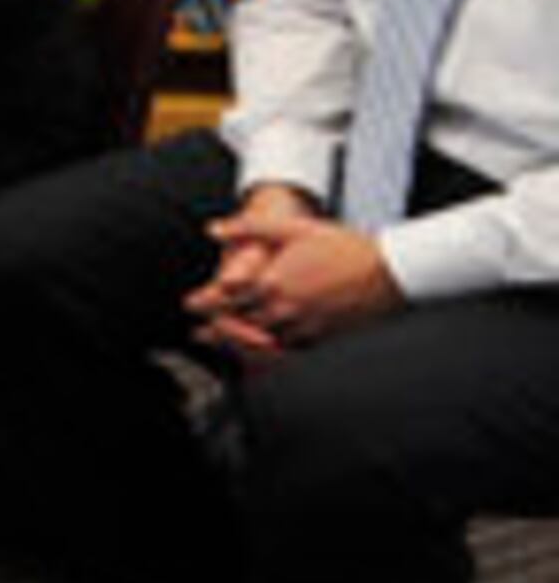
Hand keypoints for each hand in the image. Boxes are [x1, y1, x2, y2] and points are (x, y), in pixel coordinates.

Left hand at [185, 186, 401, 359]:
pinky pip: (287, 352)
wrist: (392, 271)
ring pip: (259, 343)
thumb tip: (214, 229)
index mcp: (273, 281)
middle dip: (216, 330)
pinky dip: (268, 354)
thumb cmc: (347, 247)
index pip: (226, 297)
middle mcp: (284, 309)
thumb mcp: (295, 229)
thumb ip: (250, 228)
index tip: (191, 305)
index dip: (203, 303)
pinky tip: (264, 351)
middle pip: (237, 326)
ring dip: (238, 345)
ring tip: (225, 345)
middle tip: (201, 333)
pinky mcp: (322, 338)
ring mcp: (303, 326)